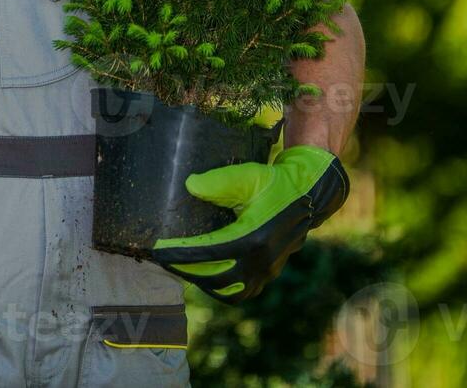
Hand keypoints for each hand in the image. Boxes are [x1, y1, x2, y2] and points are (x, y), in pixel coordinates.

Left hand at [151, 145, 349, 302]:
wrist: (308, 194)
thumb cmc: (275, 182)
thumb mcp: (248, 175)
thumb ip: (219, 181)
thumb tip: (190, 185)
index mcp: (254, 238)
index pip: (209, 252)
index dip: (180, 253)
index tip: (158, 250)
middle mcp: (262, 260)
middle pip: (215, 277)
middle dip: (185, 269)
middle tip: (163, 258)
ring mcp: (268, 270)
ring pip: (230, 291)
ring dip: (203, 282)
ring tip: (181, 267)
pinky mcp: (270, 272)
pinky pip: (243, 291)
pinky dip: (222, 289)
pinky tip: (206, 275)